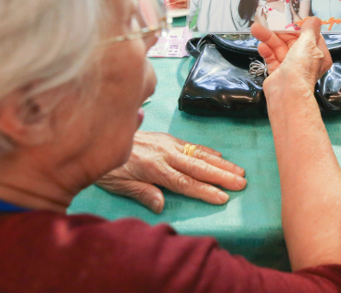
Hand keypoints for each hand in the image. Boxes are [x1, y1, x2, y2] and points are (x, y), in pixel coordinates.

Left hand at [97, 131, 246, 211]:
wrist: (99, 134)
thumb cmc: (108, 167)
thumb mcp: (118, 184)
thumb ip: (142, 193)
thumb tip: (161, 206)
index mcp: (154, 168)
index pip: (185, 182)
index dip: (205, 191)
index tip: (223, 197)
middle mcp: (165, 153)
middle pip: (198, 167)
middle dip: (222, 175)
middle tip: (242, 182)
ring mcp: (168, 144)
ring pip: (199, 154)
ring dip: (221, 163)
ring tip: (239, 171)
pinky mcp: (167, 138)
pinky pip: (192, 145)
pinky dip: (208, 151)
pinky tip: (220, 155)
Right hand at [251, 17, 331, 92]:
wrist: (287, 93)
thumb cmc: (302, 67)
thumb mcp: (309, 43)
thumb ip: (310, 30)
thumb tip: (314, 20)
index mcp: (318, 55)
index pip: (310, 37)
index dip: (299, 28)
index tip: (289, 20)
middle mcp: (306, 61)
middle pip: (292, 41)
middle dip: (279, 32)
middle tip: (267, 22)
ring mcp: (291, 67)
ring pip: (279, 49)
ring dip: (268, 39)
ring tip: (256, 29)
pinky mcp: (278, 73)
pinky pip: (272, 59)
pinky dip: (267, 52)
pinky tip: (261, 46)